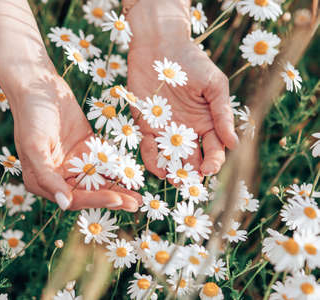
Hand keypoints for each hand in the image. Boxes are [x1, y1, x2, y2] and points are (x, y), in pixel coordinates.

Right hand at [8, 70, 141, 210]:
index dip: (95, 200)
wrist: (39, 85)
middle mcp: (58, 176)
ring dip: (118, 187)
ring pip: (99, 180)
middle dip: (112, 198)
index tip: (117, 200)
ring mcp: (74, 162)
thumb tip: (64, 204)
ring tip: (138, 196)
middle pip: (89, 192)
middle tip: (135, 204)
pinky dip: (117, 168)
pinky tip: (132, 173)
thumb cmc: (31, 116)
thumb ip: (47, 177)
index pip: (73, 198)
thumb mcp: (35, 147)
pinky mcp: (86, 147)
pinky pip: (103, 161)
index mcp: (42, 181)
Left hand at [126, 1, 237, 180]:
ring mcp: (165, 131)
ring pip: (170, 159)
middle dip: (191, 173)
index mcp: (207, 123)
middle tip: (188, 181)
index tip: (209, 169)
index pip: (213, 150)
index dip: (213, 163)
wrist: (160, 47)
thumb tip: (234, 144)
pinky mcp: (145, 126)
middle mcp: (187, 131)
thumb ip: (222, 114)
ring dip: (171, 171)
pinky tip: (156, 163)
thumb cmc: (192, 62)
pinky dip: (151, 158)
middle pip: (192, 160)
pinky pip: (148, 148)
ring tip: (172, 178)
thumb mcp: (214, 85)